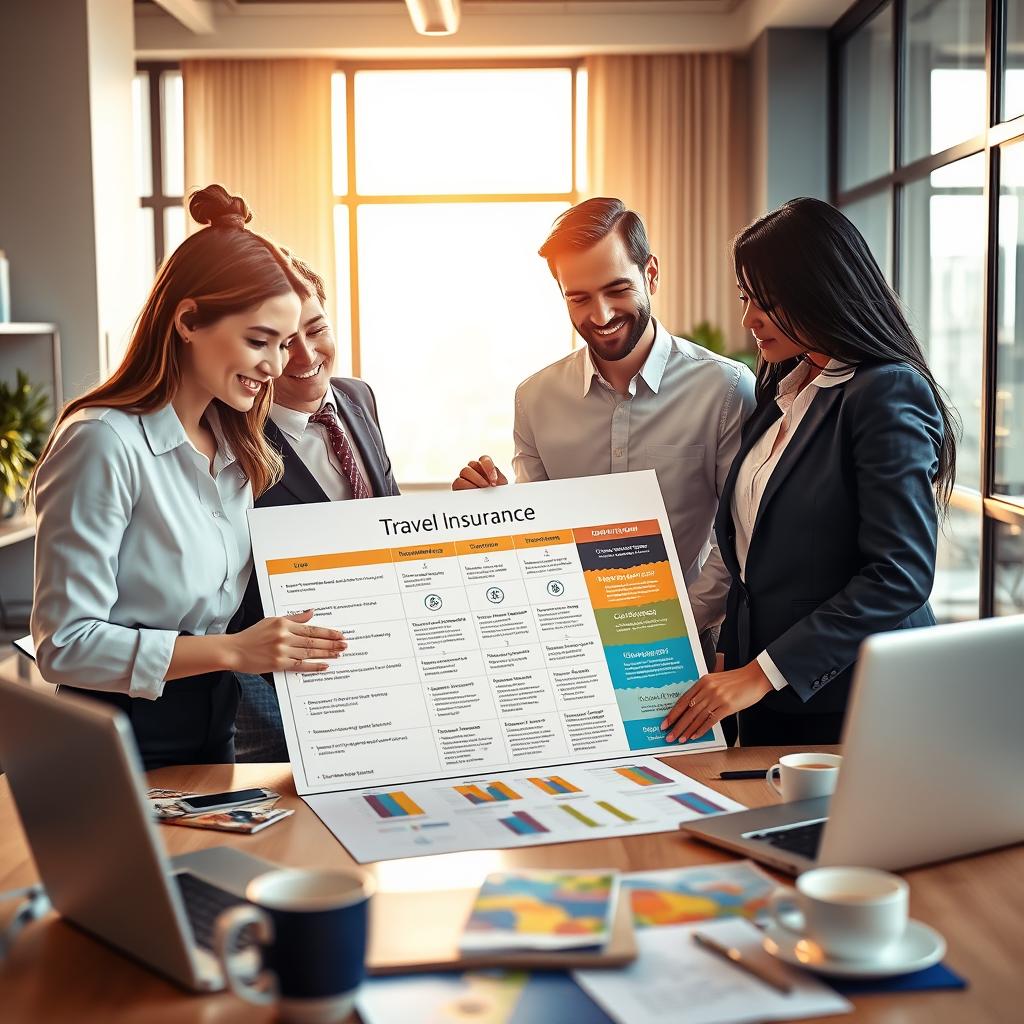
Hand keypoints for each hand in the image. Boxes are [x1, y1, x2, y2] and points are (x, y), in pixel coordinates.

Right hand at [229, 609, 345, 673]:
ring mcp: (281, 651)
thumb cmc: (253, 635)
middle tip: (344, 645)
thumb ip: (294, 618)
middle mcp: (284, 637)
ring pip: (308, 653)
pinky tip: (324, 665)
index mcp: (283, 624)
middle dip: (331, 643)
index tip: (339, 634)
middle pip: (312, 641)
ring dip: (325, 654)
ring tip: (338, 654)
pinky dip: (313, 666)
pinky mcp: (278, 664)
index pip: (311, 629)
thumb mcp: (272, 621)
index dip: (327, 633)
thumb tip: (311, 612)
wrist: (235, 650)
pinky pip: (300, 665)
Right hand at [452, 455, 507, 490]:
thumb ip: (499, 479)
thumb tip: (495, 481)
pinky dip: (466, 487)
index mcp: (485, 467)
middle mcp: (473, 469)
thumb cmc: (495, 495)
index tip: (494, 481)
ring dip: (474, 480)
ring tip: (480, 491)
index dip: (489, 468)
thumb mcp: (501, 487)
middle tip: (487, 487)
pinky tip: (473, 494)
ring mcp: (464, 477)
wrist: (490, 505)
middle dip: (480, 476)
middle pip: (472, 463)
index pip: (484, 459)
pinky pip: (458, 481)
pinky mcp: (457, 486)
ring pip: (465, 471)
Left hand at [661, 660, 772, 742]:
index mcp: (703, 681)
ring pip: (697, 717)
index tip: (665, 722)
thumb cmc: (737, 680)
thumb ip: (704, 690)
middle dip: (677, 725)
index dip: (673, 713)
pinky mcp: (727, 706)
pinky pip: (710, 720)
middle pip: (688, 711)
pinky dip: (701, 729)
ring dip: (687, 730)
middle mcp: (707, 689)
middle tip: (669, 735)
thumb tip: (693, 706)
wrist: (755, 677)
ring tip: (680, 739)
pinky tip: (695, 736)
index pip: (683, 700)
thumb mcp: (716, 680)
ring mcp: (717, 698)